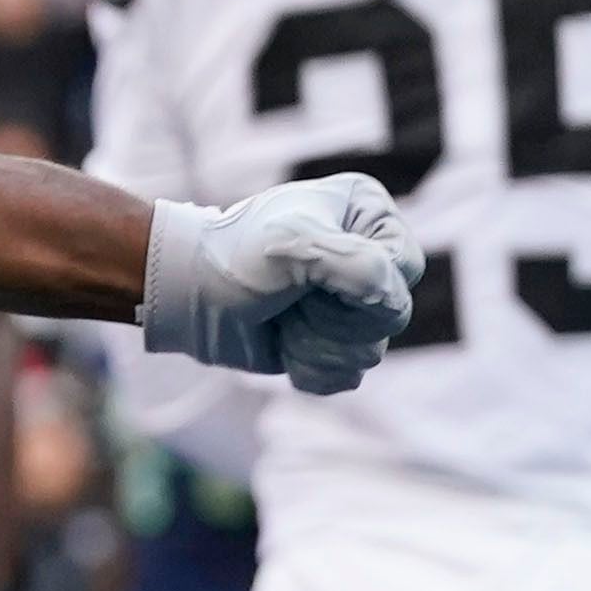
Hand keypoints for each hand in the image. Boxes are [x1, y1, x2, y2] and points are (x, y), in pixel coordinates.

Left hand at [142, 177, 420, 392]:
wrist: (185, 294)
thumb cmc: (235, 256)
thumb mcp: (294, 245)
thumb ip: (362, 268)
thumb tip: (391, 304)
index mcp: (369, 215)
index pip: (405, 268)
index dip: (360, 283)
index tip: (308, 269)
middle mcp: (370, 256)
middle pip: (392, 315)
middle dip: (332, 317)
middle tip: (289, 294)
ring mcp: (353, 303)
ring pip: (370, 351)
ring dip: (314, 342)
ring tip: (279, 315)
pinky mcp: (334, 342)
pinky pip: (348, 376)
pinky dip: (308, 366)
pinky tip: (281, 342)